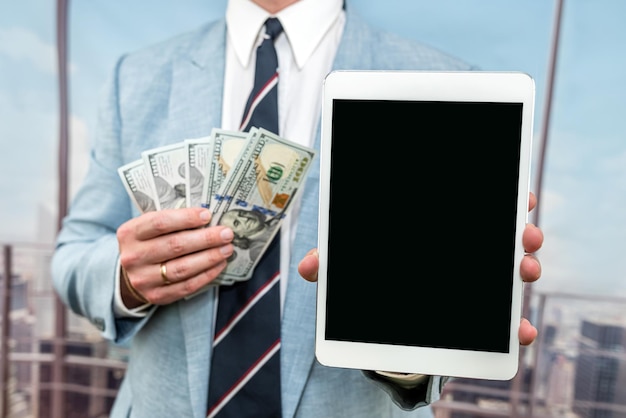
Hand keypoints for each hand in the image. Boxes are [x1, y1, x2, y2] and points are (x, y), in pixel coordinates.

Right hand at [117, 207, 233, 306]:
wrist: (131, 274)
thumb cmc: (148, 244)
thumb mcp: (149, 228)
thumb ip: (172, 221)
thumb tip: (207, 218)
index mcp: (130, 233)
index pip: (160, 223)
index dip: (186, 218)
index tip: (207, 215)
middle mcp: (133, 257)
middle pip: (175, 245)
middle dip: (205, 239)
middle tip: (226, 234)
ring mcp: (143, 279)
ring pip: (182, 268)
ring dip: (209, 257)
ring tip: (226, 249)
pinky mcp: (156, 296)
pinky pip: (186, 286)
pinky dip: (206, 275)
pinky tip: (219, 264)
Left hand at [298, 192, 544, 345]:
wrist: (380, 325)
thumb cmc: (370, 281)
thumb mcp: (350, 269)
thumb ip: (331, 265)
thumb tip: (308, 266)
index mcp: (440, 231)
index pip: (477, 205)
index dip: (501, 196)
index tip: (519, 194)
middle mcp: (465, 250)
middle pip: (502, 234)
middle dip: (520, 231)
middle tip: (525, 234)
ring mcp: (474, 282)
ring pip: (510, 270)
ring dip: (526, 267)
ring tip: (527, 270)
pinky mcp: (477, 317)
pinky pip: (504, 320)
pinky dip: (516, 326)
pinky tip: (521, 331)